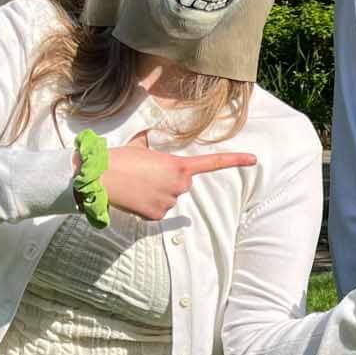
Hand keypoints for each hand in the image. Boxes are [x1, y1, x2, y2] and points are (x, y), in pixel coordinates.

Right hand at [97, 129, 257, 220]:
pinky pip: (158, 212)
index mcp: (178, 164)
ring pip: (170, 198)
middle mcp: (180, 184)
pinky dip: (148, 206)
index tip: (254, 160)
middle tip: (145, 174)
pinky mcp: (158, 215)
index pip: (212, 163)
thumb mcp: (139, 145)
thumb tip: (147, 138)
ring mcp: (170, 201)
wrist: (101, 178)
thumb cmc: (119, 159)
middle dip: (168, 180)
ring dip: (157, 193)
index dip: (235, 160)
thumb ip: (150, 143)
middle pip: (182, 183)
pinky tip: (135, 198)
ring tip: (137, 184)